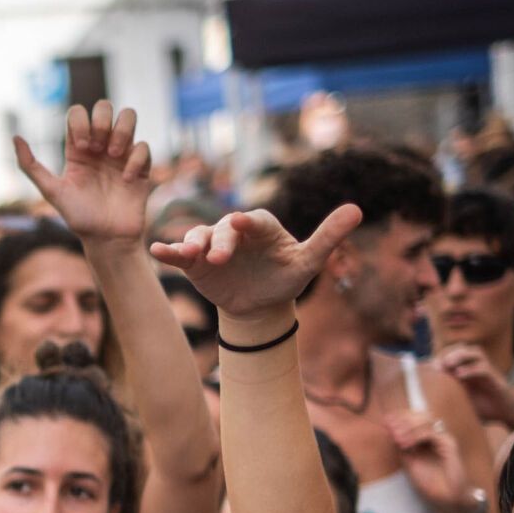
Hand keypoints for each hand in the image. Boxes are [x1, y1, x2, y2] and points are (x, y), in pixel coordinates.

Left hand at [12, 102, 153, 243]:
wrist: (106, 239)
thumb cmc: (79, 217)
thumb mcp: (52, 192)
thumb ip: (31, 166)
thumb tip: (15, 137)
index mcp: (78, 149)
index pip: (78, 113)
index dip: (81, 123)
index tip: (82, 148)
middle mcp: (100, 146)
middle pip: (105, 106)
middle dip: (102, 121)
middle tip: (98, 149)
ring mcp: (122, 154)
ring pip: (128, 116)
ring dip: (122, 130)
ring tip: (114, 156)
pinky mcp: (141, 166)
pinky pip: (144, 146)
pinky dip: (135, 159)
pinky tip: (125, 180)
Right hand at [151, 205, 364, 321]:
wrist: (260, 304)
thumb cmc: (285, 278)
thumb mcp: (308, 262)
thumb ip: (328, 236)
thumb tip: (358, 208)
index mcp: (262, 227)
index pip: (255, 221)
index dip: (247, 222)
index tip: (241, 223)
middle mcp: (234, 231)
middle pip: (224, 231)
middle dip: (220, 242)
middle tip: (217, 259)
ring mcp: (211, 244)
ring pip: (198, 237)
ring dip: (190, 244)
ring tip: (187, 254)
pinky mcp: (194, 261)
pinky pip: (179, 253)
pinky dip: (168, 250)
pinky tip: (155, 250)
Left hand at [383, 409, 473, 512]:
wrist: (447, 498)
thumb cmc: (430, 482)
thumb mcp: (410, 463)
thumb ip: (402, 447)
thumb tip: (389, 432)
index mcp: (427, 438)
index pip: (415, 419)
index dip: (401, 417)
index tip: (385, 420)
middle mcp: (437, 435)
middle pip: (422, 415)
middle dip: (404, 419)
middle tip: (390, 426)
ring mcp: (444, 438)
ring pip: (427, 421)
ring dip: (408, 427)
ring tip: (395, 437)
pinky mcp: (450, 444)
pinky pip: (432, 433)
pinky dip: (416, 436)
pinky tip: (405, 444)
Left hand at [433, 344, 513, 427]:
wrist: (505, 414)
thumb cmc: (482, 408)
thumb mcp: (460, 402)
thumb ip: (446, 396)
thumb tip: (424, 399)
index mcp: (466, 369)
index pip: (452, 353)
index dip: (440, 357)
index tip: (428, 366)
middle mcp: (476, 366)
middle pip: (462, 348)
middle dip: (448, 353)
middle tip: (437, 365)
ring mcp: (487, 370)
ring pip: (475, 352)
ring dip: (459, 355)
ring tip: (447, 365)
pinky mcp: (496, 379)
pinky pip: (484, 368)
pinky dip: (471, 369)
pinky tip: (459, 375)